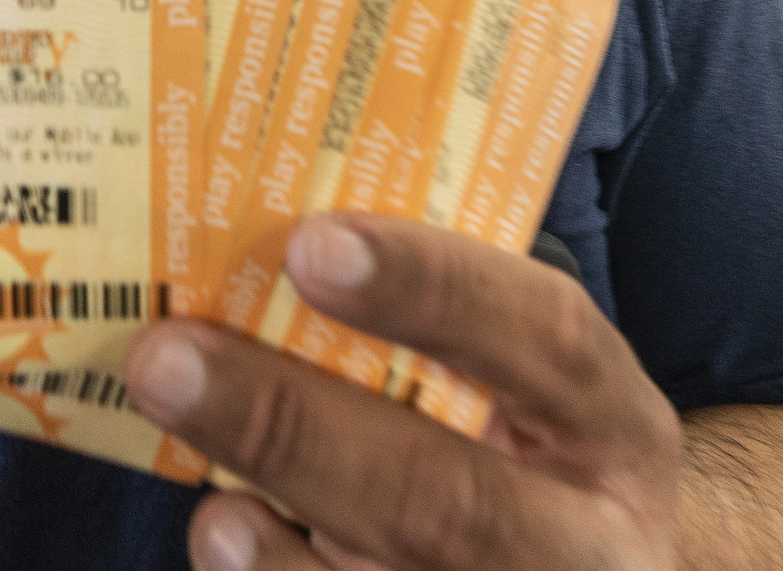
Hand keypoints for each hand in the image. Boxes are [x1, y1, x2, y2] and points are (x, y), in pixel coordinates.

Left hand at [125, 215, 677, 570]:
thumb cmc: (528, 463)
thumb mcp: (531, 400)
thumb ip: (433, 342)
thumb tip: (256, 251)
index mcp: (616, 429)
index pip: (546, 338)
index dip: (433, 289)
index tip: (310, 244)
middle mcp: (594, 542)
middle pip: (452, 499)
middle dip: (296, 428)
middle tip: (167, 360)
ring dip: (279, 554)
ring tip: (205, 504)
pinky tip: (225, 545)